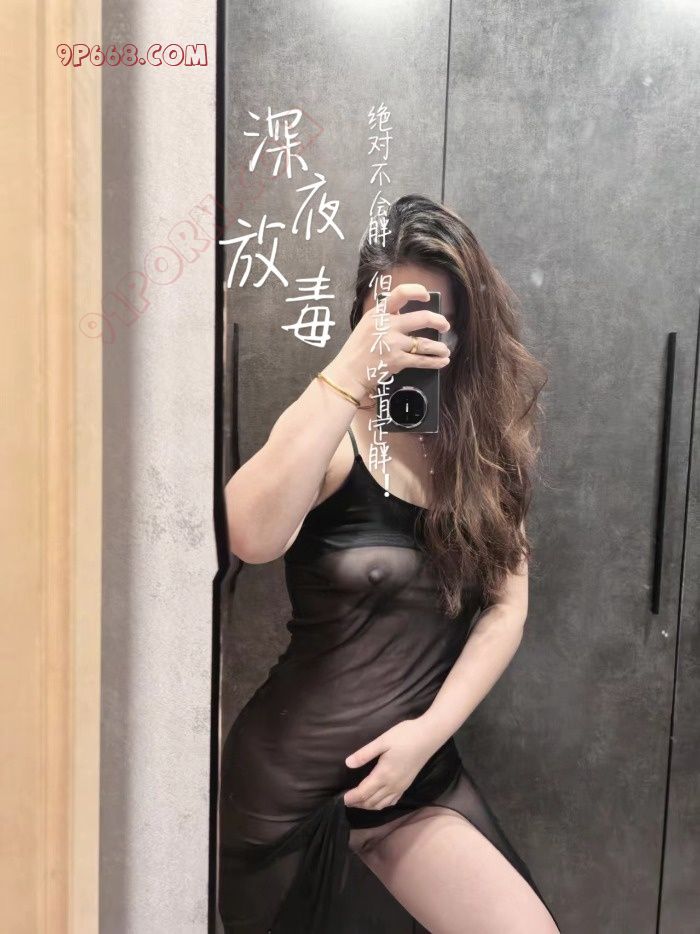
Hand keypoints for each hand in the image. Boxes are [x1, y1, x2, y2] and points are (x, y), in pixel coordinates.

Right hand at [324, 283, 450, 403]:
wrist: (348, 372)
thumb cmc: (357, 350)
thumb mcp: (367, 326)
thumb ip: (385, 318)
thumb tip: (404, 313)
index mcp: (378, 314)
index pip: (400, 294)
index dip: (417, 291)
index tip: (427, 297)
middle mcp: (387, 325)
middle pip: (422, 318)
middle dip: (439, 321)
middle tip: (445, 325)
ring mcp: (393, 343)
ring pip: (425, 343)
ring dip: (439, 347)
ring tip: (445, 349)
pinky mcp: (397, 360)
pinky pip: (422, 360)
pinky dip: (435, 361)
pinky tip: (442, 361)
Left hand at [343, 717, 438, 809]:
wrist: (429, 736)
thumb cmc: (405, 736)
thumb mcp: (382, 741)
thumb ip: (365, 754)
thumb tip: (348, 763)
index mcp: (383, 775)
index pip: (364, 792)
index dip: (351, 798)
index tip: (341, 799)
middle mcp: (392, 785)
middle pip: (371, 801)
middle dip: (358, 803)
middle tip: (346, 801)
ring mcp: (401, 786)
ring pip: (381, 804)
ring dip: (368, 805)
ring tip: (358, 802)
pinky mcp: (407, 784)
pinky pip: (392, 801)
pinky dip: (381, 804)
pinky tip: (377, 800)